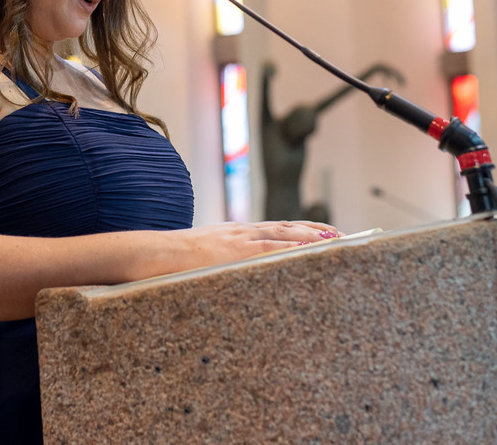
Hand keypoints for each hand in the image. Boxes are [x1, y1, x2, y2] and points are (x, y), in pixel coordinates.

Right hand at [161, 220, 343, 272]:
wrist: (155, 253)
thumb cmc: (173, 260)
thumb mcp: (202, 252)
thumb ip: (220, 257)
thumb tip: (229, 269)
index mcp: (234, 232)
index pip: (274, 227)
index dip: (300, 230)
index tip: (321, 232)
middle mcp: (241, 231)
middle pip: (286, 227)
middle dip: (315, 231)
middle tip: (342, 235)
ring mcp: (240, 240)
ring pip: (284, 234)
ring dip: (313, 237)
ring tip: (338, 240)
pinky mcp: (237, 250)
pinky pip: (273, 248)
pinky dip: (295, 246)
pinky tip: (313, 249)